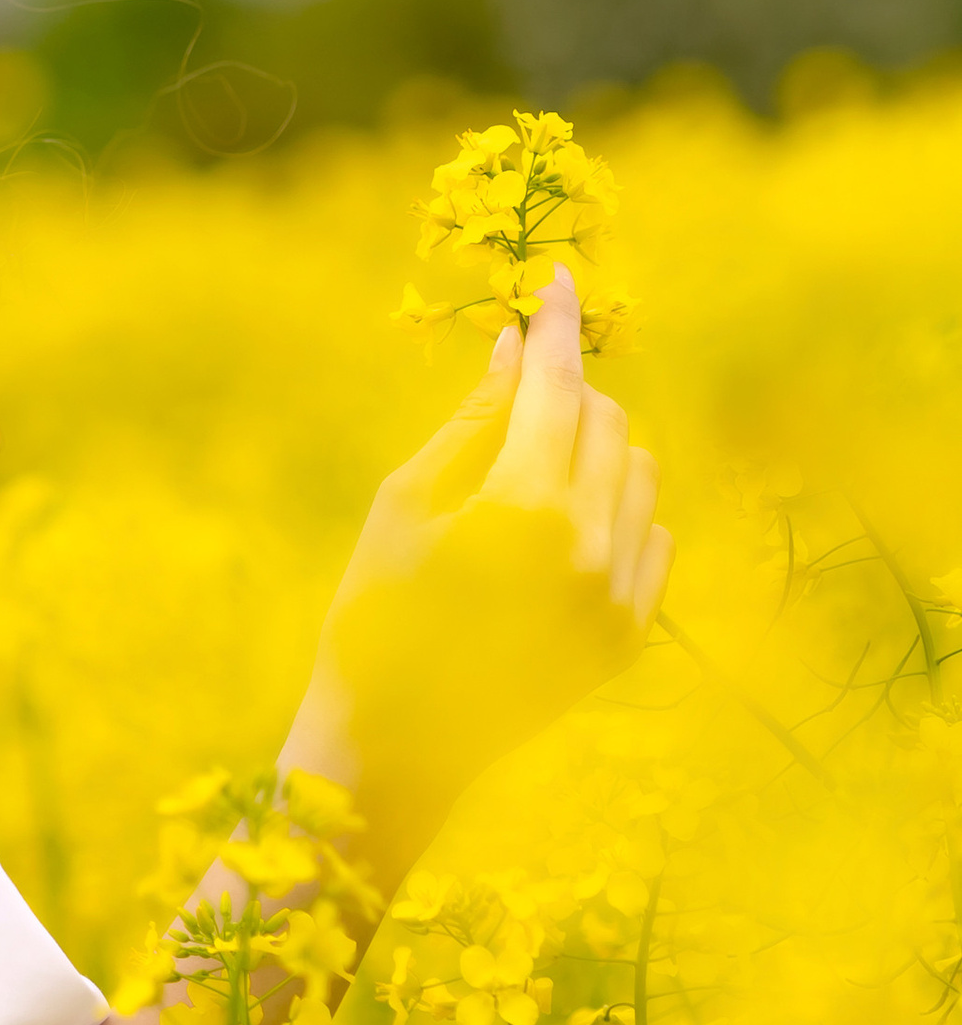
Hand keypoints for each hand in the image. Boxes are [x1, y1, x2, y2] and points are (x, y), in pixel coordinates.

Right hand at [281, 265, 672, 884]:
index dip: (558, 324)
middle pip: (605, 420)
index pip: (557, 386)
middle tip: (516, 390)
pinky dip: (613, 510)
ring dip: (591, 447)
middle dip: (564, 390)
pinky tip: (556, 529)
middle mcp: (590, 551)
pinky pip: (652, 534)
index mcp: (524, 510)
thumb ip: (474, 421)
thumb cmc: (373, 616)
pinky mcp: (630, 634)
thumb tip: (516, 347)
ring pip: (637, 472)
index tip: (558, 277)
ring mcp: (619, 598)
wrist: (397, 747)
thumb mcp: (406, 503)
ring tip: (527, 470)